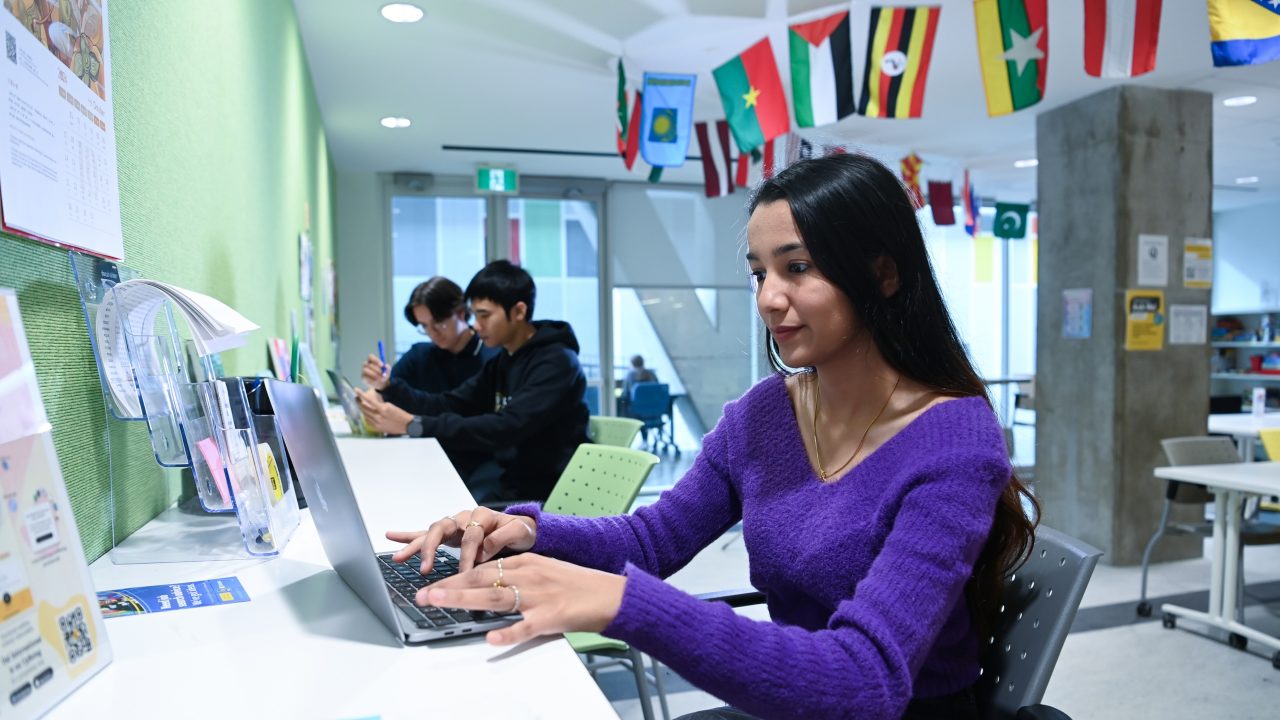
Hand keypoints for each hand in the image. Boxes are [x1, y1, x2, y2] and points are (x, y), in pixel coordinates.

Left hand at [355, 388, 411, 434]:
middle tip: (356, 398)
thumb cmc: (401, 414)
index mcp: (383, 409)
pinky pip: (368, 422)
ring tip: (360, 405)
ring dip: (362, 409)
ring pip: (365, 415)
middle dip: (359, 402)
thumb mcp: (391, 406)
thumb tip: (372, 402)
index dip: (361, 394)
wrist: (407, 425)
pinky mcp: (378, 428)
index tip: (356, 390)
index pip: (369, 400)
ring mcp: (377, 423)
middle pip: (364, 408)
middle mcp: (378, 417)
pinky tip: (366, 414)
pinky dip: (366, 417)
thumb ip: (381, 404)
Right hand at [361, 353, 389, 390]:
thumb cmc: (383, 375)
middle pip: (367, 363)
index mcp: (372, 360)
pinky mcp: (363, 377)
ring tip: (379, 378)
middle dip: (376, 368)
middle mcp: (366, 364)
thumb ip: (388, 368)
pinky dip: (372, 379)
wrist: (381, 384)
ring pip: (365, 370)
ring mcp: (363, 371)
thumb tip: (386, 365)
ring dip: (373, 374)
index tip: (382, 365)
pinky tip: (376, 381)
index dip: (375, 360)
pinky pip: (365, 377)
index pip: (370, 356)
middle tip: (381, 373)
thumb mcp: (387, 372)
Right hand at [386, 506, 536, 573]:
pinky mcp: (449, 534)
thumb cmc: (520, 531)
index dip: (469, 554)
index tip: (468, 571)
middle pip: (442, 528)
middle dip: (432, 549)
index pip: (471, 536)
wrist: (522, 530)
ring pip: (430, 532)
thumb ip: (504, 536)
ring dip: (415, 545)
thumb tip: (485, 548)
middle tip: (425, 568)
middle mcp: (465, 518)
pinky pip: (425, 533)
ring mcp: (455, 525)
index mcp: (482, 516)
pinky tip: (391, 536)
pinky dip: (408, 535)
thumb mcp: (520, 532)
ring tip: (399, 557)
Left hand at [424, 554, 625, 645]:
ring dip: (464, 599)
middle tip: (423, 593)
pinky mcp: (553, 617)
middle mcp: (530, 575)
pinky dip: (509, 632)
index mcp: (528, 562)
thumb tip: (491, 586)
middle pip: (482, 578)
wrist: (613, 594)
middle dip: (450, 585)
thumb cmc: (580, 586)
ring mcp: (540, 596)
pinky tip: (492, 638)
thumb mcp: (546, 571)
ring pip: (496, 597)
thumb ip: (519, 576)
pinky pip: (526, 626)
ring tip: (439, 602)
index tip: (434, 582)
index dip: (456, 575)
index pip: (484, 566)